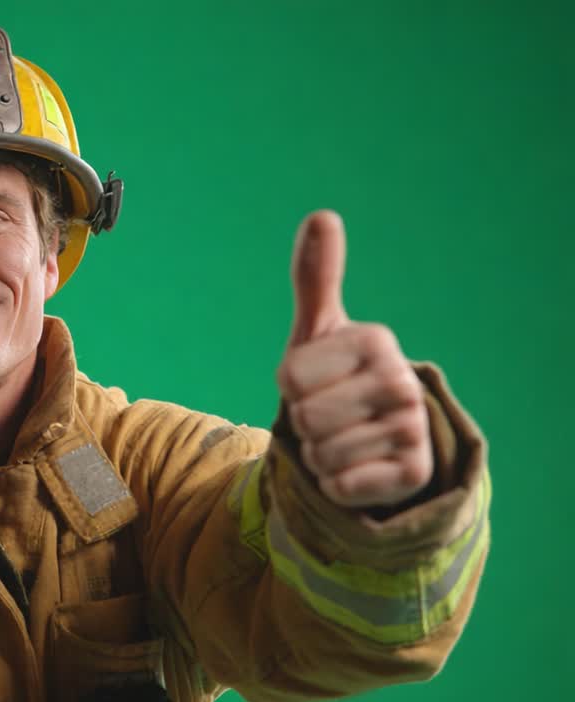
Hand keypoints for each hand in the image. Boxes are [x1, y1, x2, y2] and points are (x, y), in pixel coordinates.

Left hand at [275, 210, 432, 508]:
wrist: (377, 438)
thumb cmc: (335, 376)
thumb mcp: (319, 330)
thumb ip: (316, 276)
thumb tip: (322, 214)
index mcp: (375, 340)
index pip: (289, 376)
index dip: (290, 386)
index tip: (317, 380)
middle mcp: (403, 381)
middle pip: (304, 417)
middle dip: (304, 424)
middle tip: (331, 415)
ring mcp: (413, 429)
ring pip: (320, 454)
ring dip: (319, 454)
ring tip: (344, 438)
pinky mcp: (412, 474)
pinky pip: (341, 486)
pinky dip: (337, 484)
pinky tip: (359, 467)